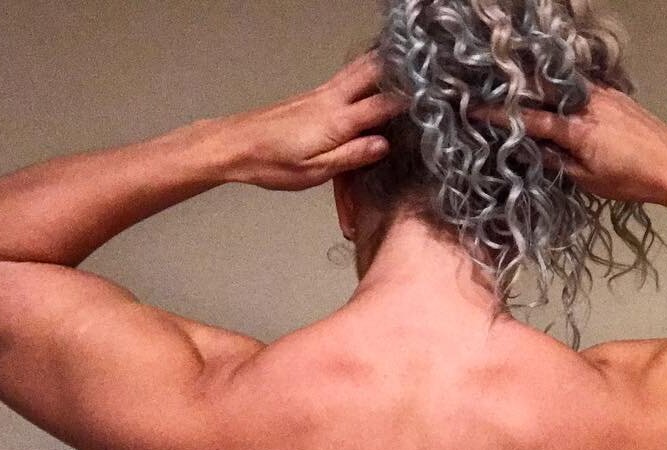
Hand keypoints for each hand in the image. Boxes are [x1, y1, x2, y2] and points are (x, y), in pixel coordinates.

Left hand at [213, 51, 408, 190]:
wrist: (236, 145)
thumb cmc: (270, 162)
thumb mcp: (315, 171)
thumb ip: (351, 156)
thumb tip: (382, 145)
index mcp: (337, 121)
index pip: (383, 106)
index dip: (409, 102)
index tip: (430, 100)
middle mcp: (330, 100)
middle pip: (372, 73)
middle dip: (399, 69)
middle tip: (423, 67)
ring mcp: (320, 94)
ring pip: (358, 68)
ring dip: (382, 62)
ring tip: (404, 60)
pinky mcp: (311, 95)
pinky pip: (346, 76)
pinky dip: (364, 70)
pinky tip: (371, 72)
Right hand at [468, 84, 666, 209]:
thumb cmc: (632, 180)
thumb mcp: (589, 181)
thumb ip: (558, 162)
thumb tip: (534, 151)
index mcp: (576, 129)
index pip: (529, 119)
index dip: (500, 116)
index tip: (475, 110)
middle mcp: (587, 104)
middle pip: (542, 90)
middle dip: (516, 91)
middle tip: (493, 94)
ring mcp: (603, 95)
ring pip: (561, 87)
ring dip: (540, 90)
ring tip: (521, 96)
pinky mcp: (615, 95)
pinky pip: (580, 89)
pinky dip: (564, 93)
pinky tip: (557, 100)